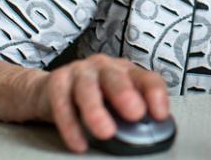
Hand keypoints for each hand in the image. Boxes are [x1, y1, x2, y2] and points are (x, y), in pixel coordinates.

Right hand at [34, 54, 169, 152]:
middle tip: (136, 114)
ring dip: (96, 111)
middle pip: (115, 78)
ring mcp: (79, 72)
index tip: (161, 115)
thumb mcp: (115, 100)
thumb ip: (132, 110)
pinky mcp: (57, 83)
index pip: (146, 78)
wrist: (49, 90)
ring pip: (87, 89)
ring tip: (106, 132)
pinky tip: (79, 142)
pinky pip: (62, 104)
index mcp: (125, 70)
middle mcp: (104, 67)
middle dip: (126, 94)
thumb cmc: (92, 95)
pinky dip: (70, 126)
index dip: (155, 94)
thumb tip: (152, 130)